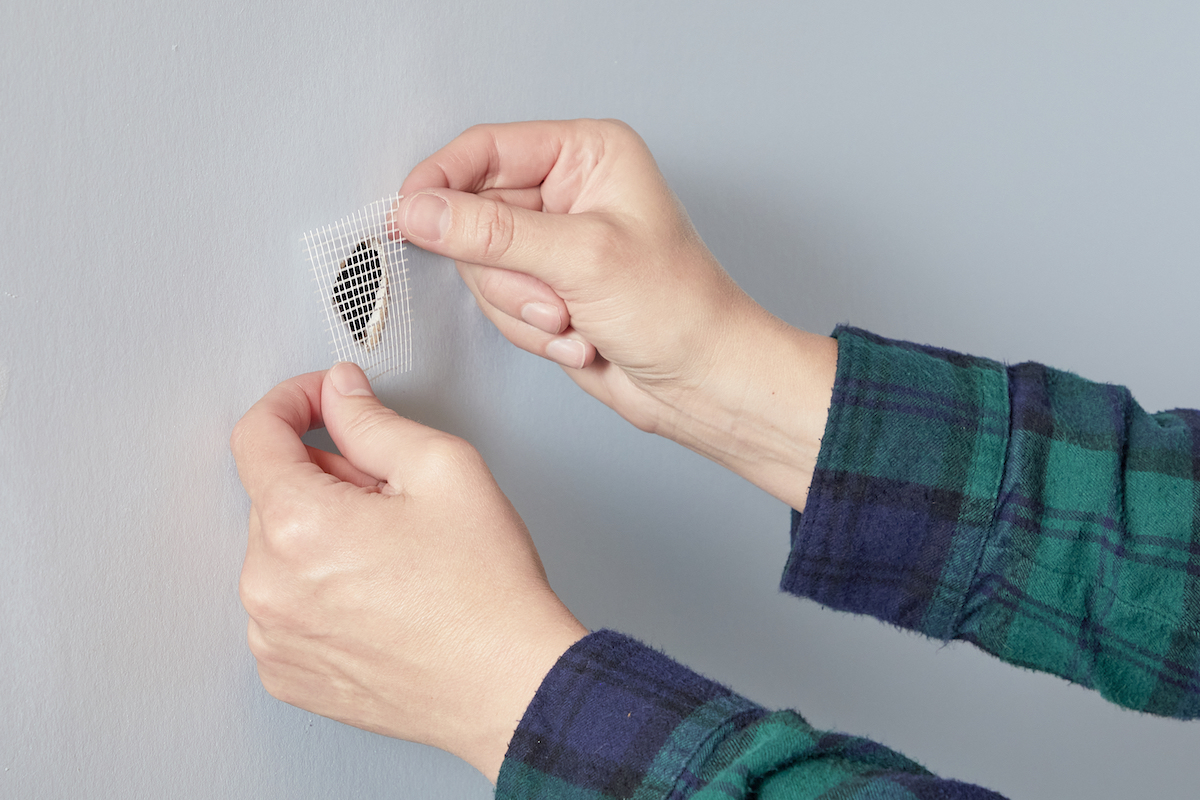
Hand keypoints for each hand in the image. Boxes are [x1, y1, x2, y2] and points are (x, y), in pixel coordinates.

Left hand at [230, 362, 585, 782]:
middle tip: (393, 497)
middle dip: (326, 477)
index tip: (321, 401)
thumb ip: (373, 419)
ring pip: (279, 551)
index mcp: (299, 526)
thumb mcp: (444, 468)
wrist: (509, 684)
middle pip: (274, 494)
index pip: (256, 436)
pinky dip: (317, 588)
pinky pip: (284, 605)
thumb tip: (339, 393)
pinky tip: (377, 595)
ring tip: (392, 555)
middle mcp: (268, 586)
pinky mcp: (287, 674)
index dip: (293, 401)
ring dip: (321, 535)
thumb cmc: (487, 590)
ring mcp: (273, 638)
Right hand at [391, 120, 836, 510]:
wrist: (703, 382)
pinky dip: (529, 330)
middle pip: (473, 214)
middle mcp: (569, 191)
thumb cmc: (679, 308)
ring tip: (571, 321)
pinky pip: (499, 303)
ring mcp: (555, 243)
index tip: (409, 216)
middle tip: (548, 296)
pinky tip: (577, 338)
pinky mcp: (548, 287)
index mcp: (588, 153)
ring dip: (520, 307)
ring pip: (481, 266)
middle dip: (505, 270)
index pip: (485, 148)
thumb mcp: (582, 259)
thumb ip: (493, 233)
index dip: (442, 182)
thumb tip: (422, 211)